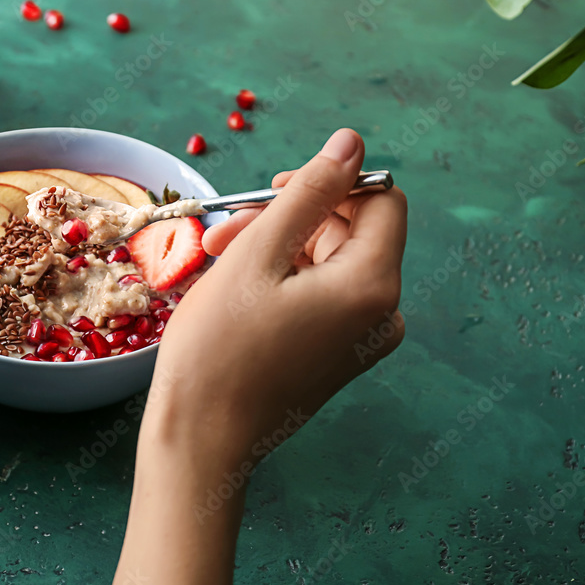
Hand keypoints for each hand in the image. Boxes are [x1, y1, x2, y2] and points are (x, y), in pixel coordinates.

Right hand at [149, 128, 406, 466]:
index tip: (274, 188)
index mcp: (372, 286)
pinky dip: (282, 280)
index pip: (381, 199)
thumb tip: (351, 142)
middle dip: (290, 217)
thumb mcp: (258, 255)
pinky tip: (236, 286)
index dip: (330, 182)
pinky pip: (321, 295)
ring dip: (277, 246)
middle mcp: (382, 314)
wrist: (202, 442)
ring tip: (217, 257)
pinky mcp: (339, 355)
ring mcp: (362, 340)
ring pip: (329, 261)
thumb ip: (309, 192)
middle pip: (350, 230)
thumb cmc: (219, 349)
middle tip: (227, 230)